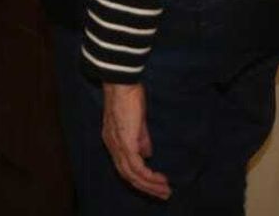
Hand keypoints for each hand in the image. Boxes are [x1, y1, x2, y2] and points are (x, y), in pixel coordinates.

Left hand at [102, 82, 170, 199]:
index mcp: (112, 141)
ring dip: (150, 185)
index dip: (139, 179)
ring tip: (165, 191)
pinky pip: (136, 167)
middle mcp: (112, 146)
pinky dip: (148, 176)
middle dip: (146, 188)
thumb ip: (141, 139)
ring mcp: (117, 145)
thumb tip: (147, 155)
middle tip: (164, 194)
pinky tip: (159, 179)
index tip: (156, 185)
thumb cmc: (129, 98)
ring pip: (132, 175)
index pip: (124, 167)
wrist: (122, 84)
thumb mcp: (136, 122)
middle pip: (127, 175)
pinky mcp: (125, 142)